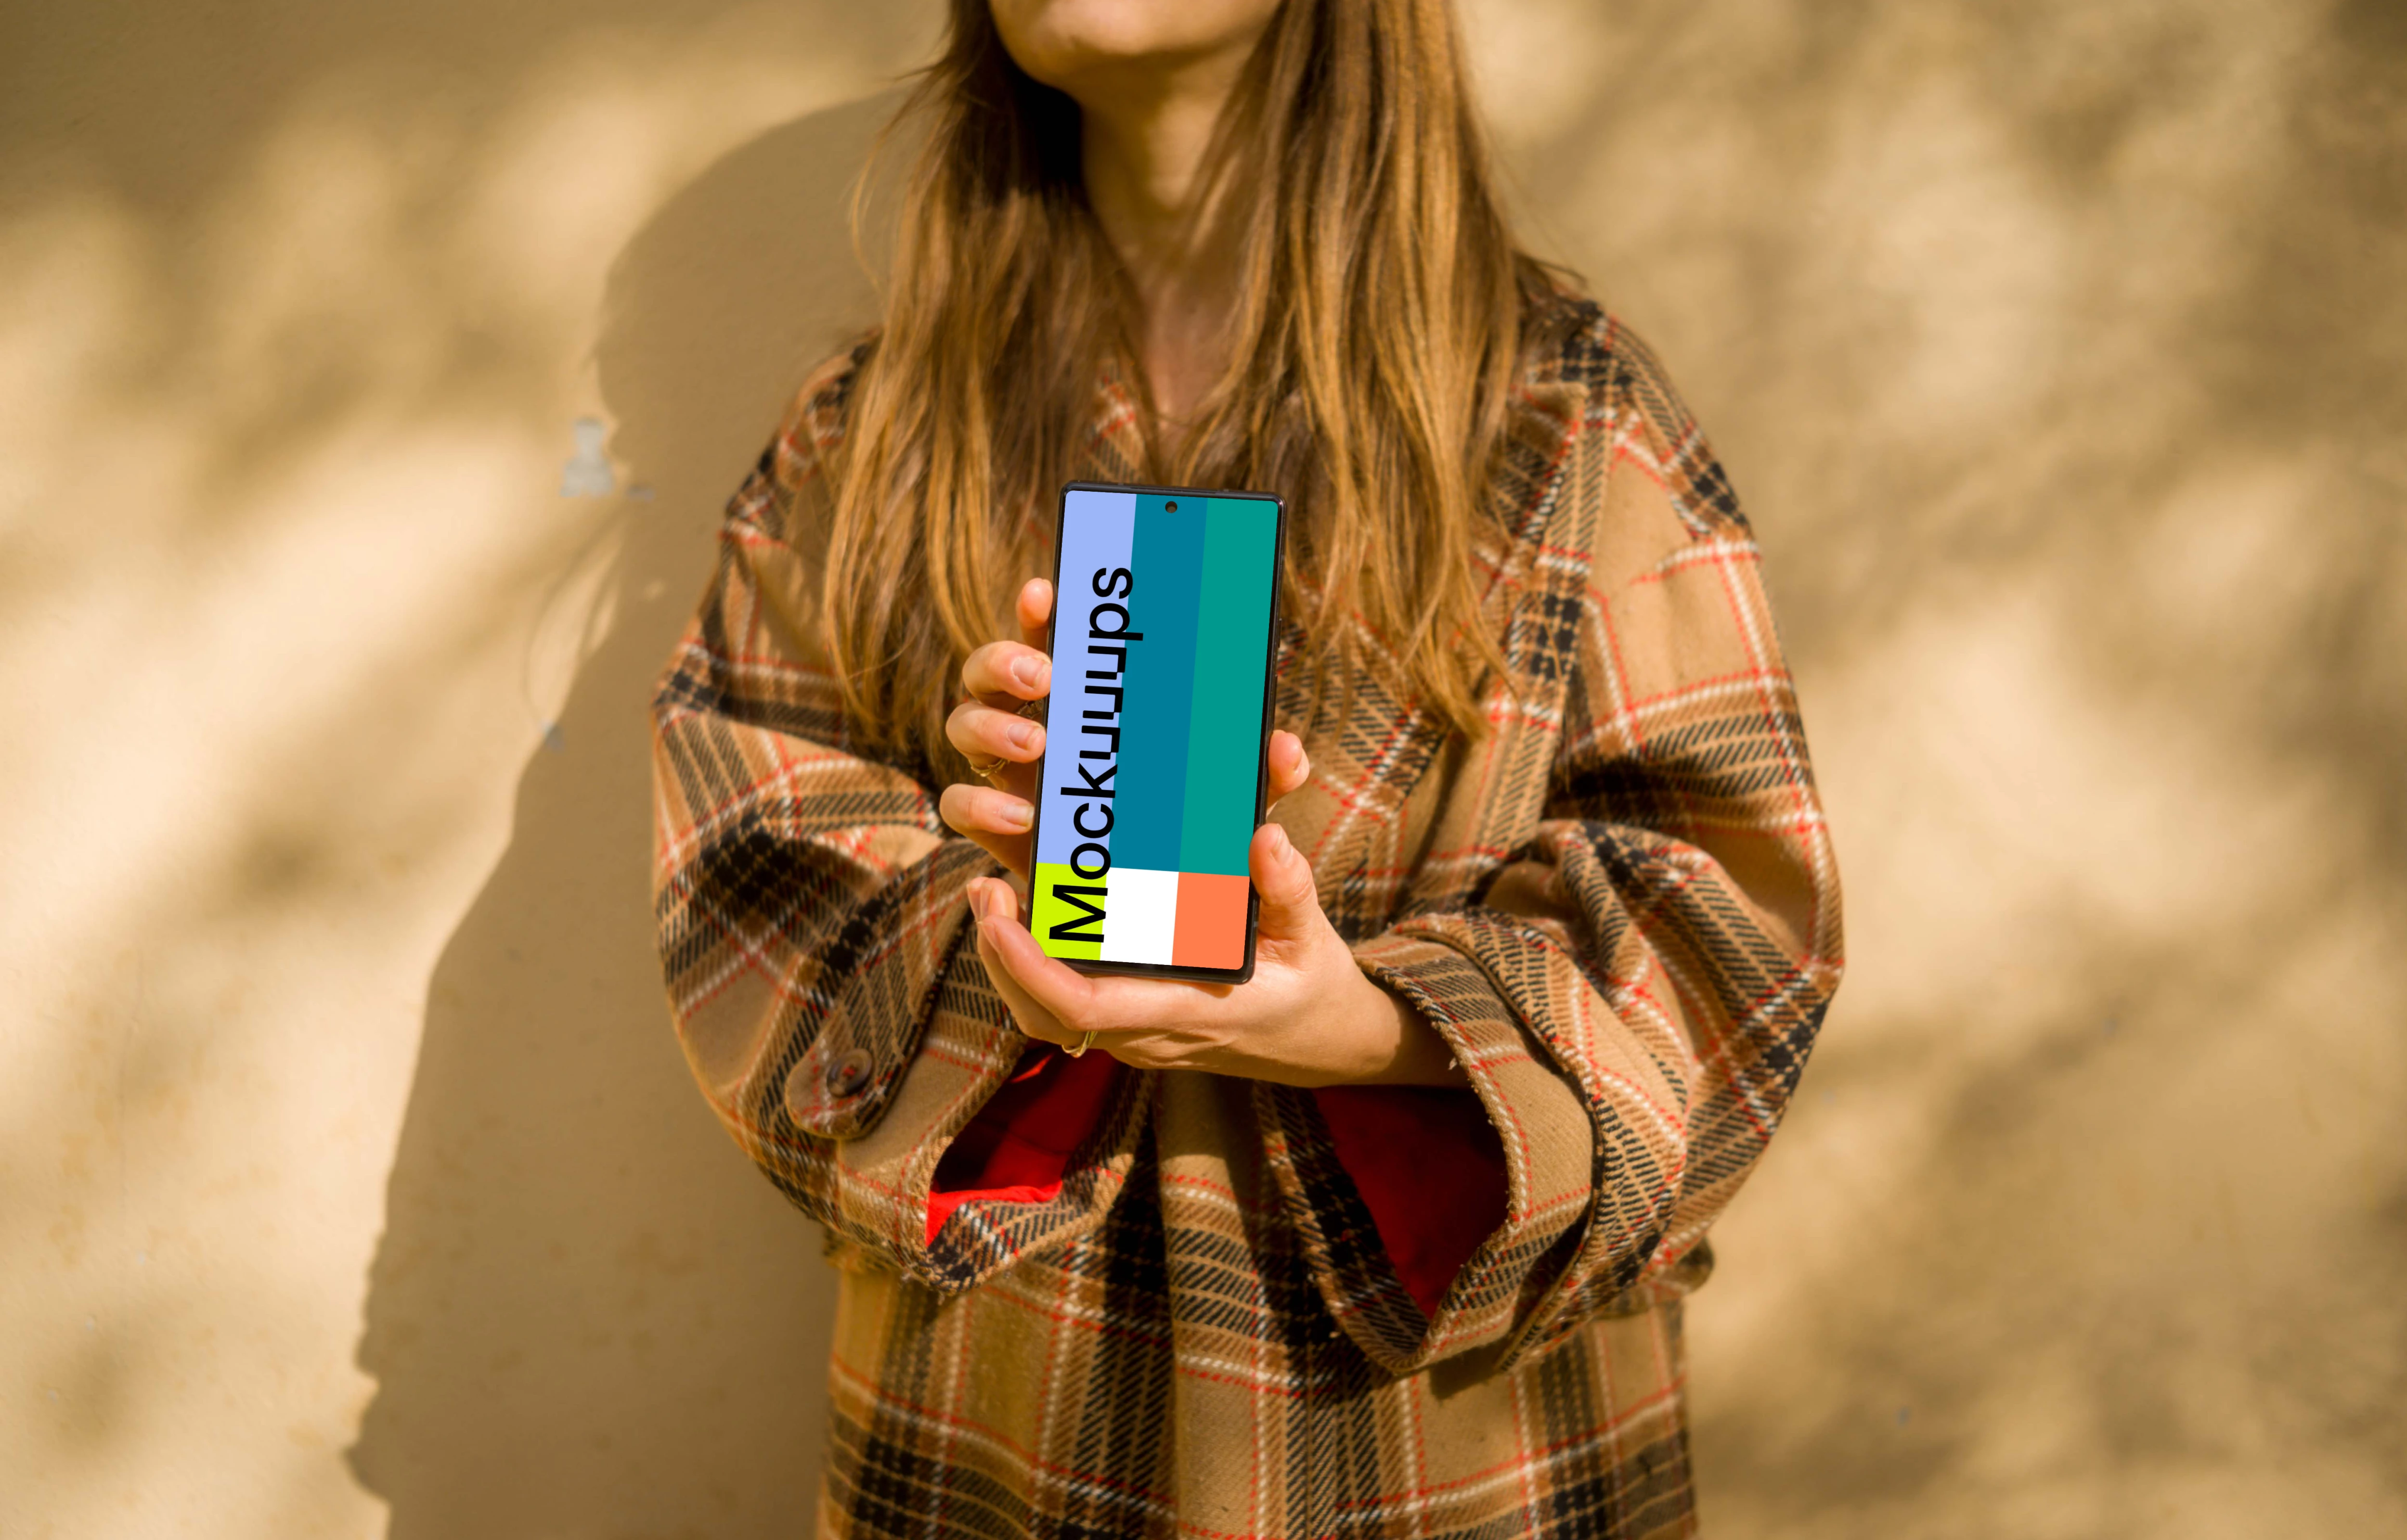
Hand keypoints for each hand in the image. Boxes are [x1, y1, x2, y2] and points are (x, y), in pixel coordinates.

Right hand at [937, 575, 1318, 881]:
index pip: (1054, 639)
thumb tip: (1284, 749)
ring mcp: (1015, 778)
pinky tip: (1023, 820)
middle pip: (991, 671)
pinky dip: (980, 808)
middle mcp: (1043, 729)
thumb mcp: (1239, 808)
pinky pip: (961, 808)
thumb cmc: (1202, 843)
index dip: (1039, 610)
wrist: (1176, 926)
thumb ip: (1265, 778)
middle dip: (1003, 657)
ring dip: (990, 726)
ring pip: (965, 727)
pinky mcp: (1000, 832)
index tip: (1045, 591)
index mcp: (1095, 706)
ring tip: (1036, 747)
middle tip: (1045, 674)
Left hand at [964, 823, 1467, 1089]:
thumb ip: (1289, 889)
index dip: (1032, 968)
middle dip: (1000, 958)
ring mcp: (1134, 1035)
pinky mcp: (1129, 1024)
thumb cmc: (1310, 985)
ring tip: (993, 893)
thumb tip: (1263, 836)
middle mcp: (1148, 1033)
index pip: (1088, 1007)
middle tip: (986, 885)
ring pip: (1045, 1016)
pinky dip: (1033, 967)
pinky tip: (1027, 915)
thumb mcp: (1312, 937)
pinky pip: (1063, 1007)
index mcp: (1188, 1012)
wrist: (1318, 1041)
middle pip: (1045, 1016)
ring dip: (1007, 961)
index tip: (1001, 917)